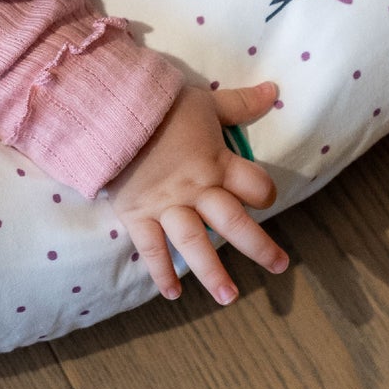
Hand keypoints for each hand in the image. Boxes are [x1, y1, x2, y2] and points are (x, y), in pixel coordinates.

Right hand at [103, 81, 287, 304]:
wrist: (110, 110)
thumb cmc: (161, 105)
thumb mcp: (204, 101)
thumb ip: (240, 103)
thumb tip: (273, 90)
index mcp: (216, 162)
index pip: (254, 185)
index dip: (264, 192)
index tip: (265, 198)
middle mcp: (196, 189)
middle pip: (234, 223)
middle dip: (259, 247)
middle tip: (278, 266)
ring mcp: (166, 206)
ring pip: (195, 244)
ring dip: (213, 272)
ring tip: (229, 298)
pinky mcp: (137, 214)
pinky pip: (151, 248)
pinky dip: (161, 272)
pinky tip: (173, 294)